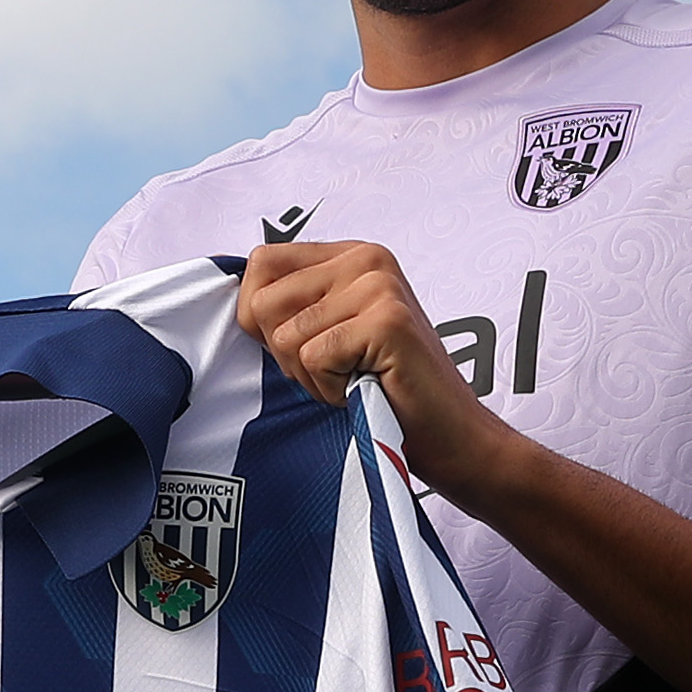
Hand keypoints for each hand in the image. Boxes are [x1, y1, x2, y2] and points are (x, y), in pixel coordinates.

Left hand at [237, 239, 521, 504]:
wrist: (452, 437)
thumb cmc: (387, 392)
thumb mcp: (333, 333)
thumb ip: (295, 306)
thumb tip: (240, 300)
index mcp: (352, 255)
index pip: (261, 263)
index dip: (260, 317)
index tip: (303, 347)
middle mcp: (367, 259)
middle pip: (264, 302)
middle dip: (287, 355)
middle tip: (338, 371)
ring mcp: (379, 285)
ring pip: (285, 336)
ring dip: (312, 377)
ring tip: (356, 380)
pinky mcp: (386, 320)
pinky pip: (314, 357)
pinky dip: (332, 389)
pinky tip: (366, 389)